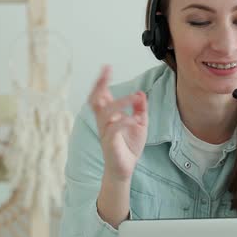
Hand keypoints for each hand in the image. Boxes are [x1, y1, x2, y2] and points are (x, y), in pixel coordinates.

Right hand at [88, 65, 147, 181]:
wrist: (125, 168)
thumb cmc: (129, 146)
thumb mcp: (140, 124)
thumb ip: (140, 109)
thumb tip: (141, 93)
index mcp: (109, 115)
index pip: (102, 95)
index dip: (102, 81)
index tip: (106, 67)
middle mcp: (104, 121)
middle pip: (95, 99)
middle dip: (99, 84)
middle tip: (106, 71)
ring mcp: (105, 132)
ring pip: (106, 112)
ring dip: (121, 102)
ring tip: (135, 97)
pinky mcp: (109, 142)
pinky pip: (114, 129)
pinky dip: (125, 121)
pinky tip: (135, 119)